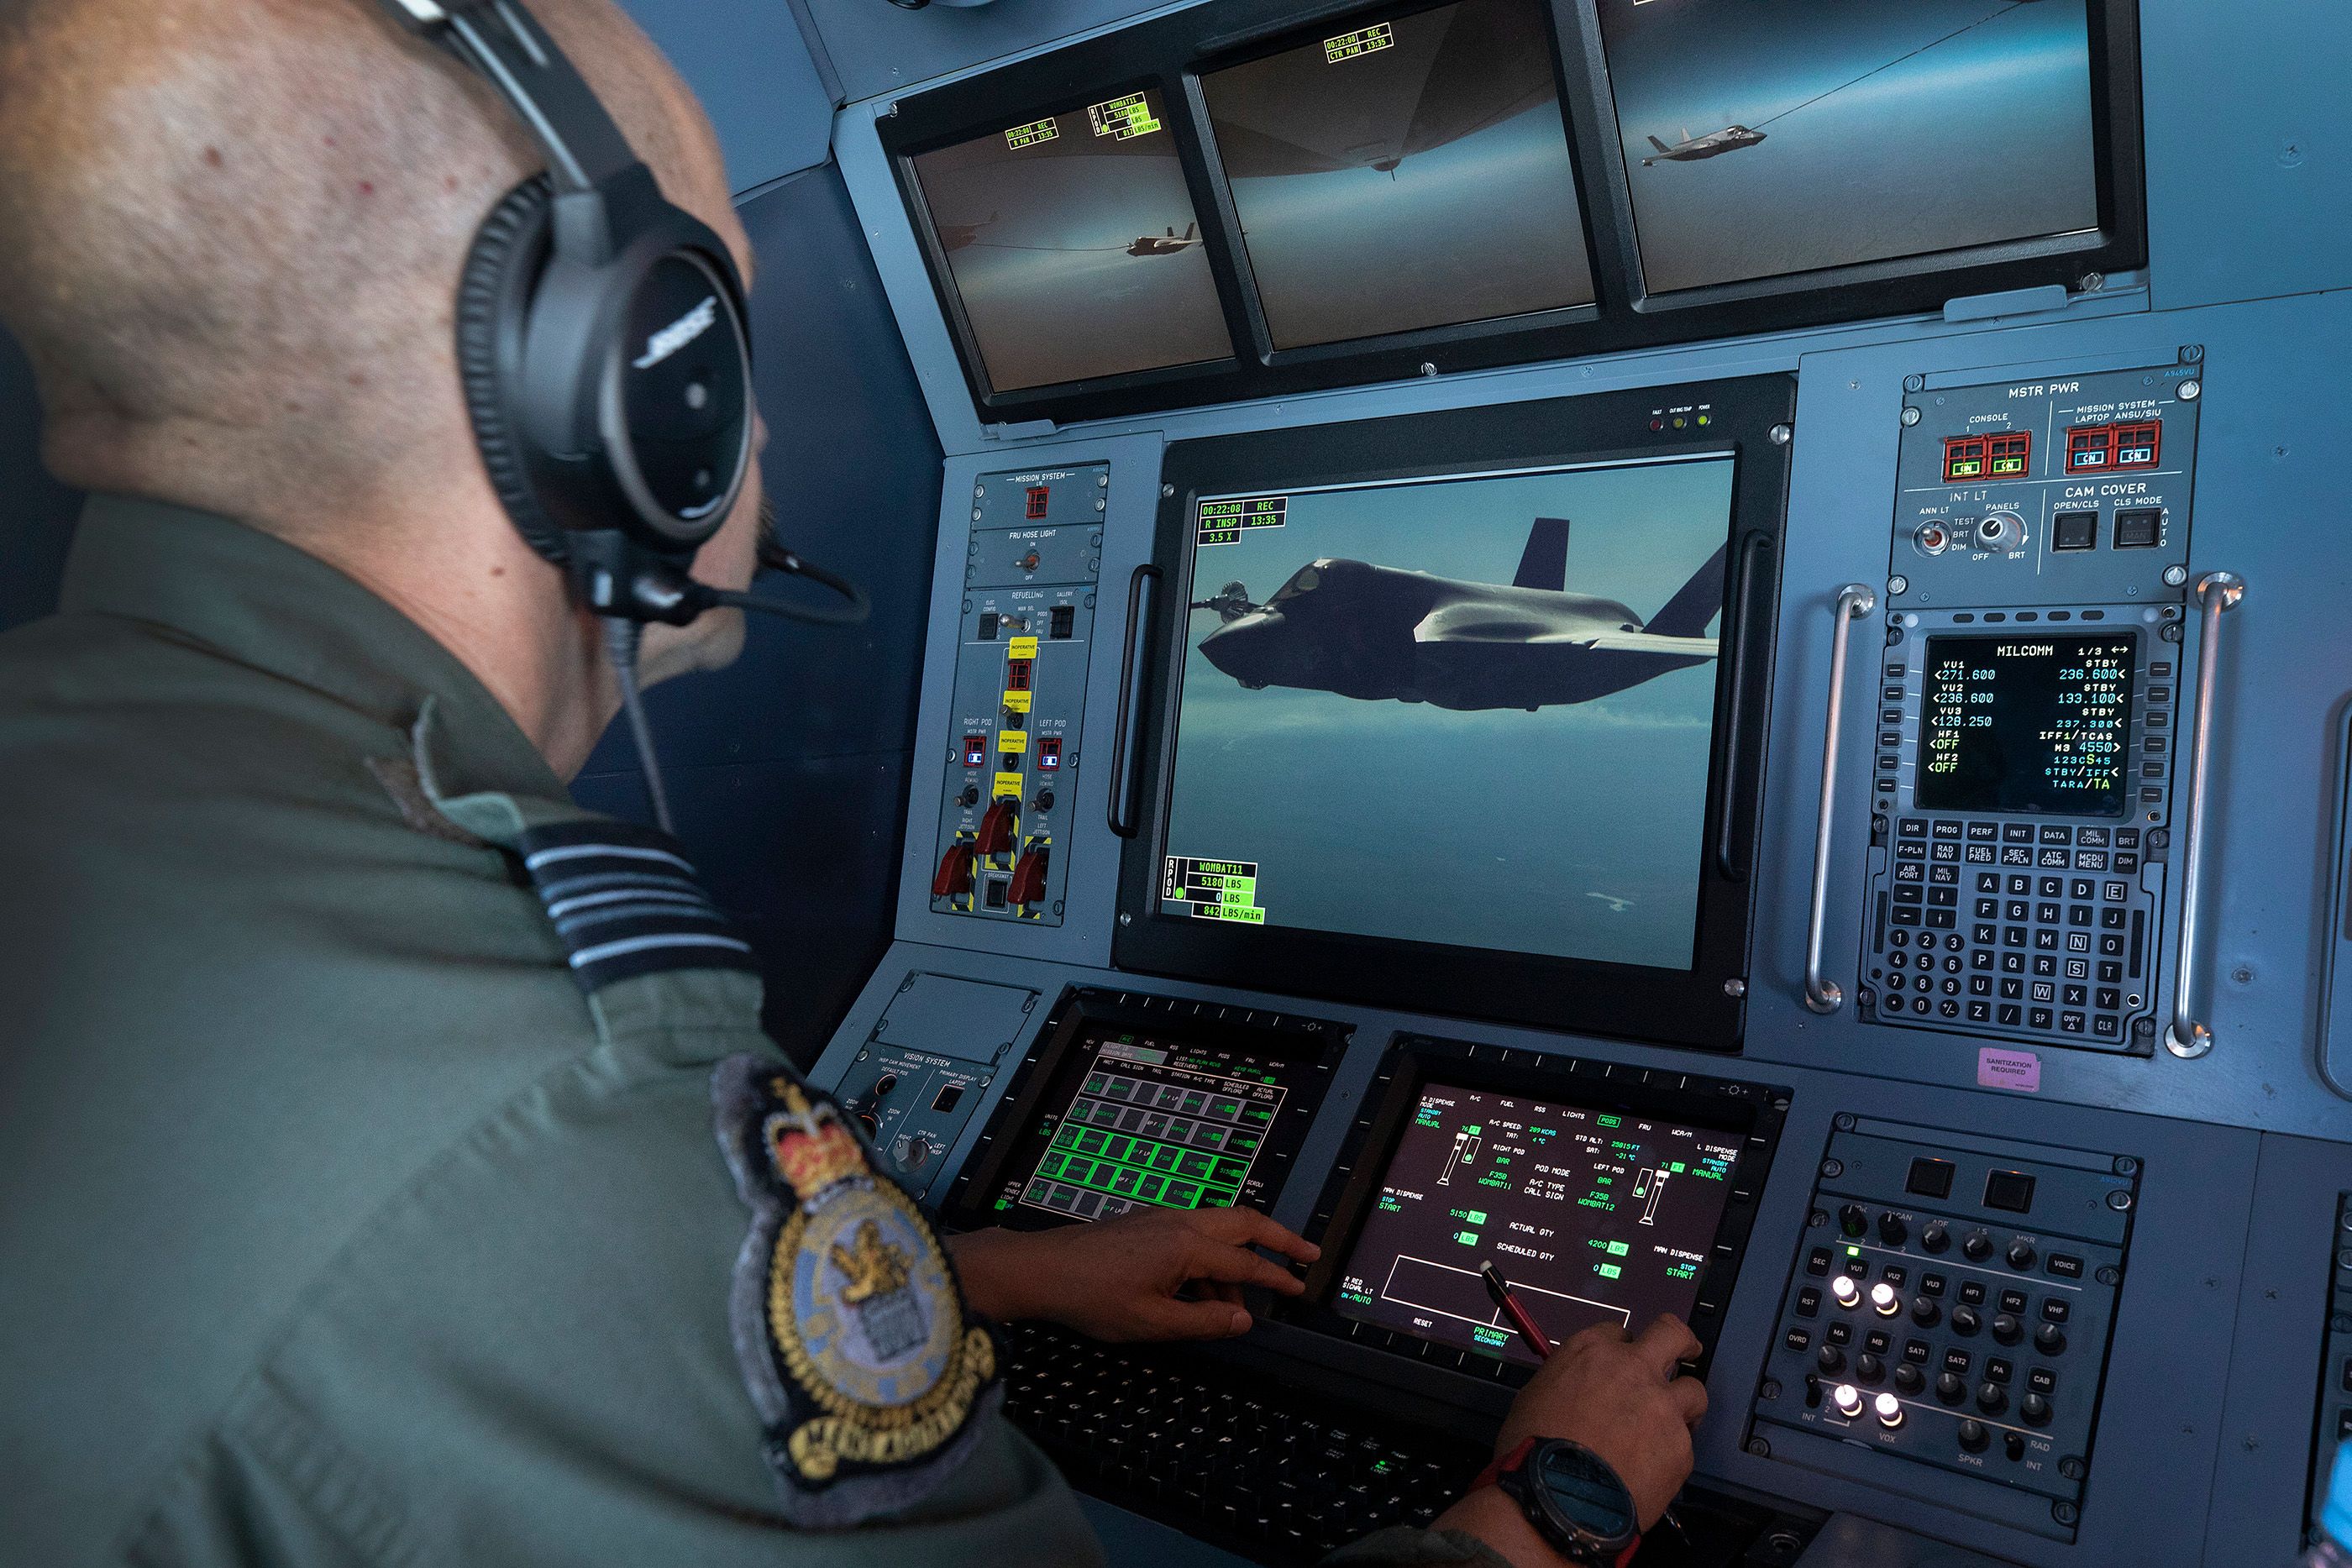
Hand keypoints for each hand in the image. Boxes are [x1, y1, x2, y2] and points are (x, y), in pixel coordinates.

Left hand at [946, 1206, 1318, 1340]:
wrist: (1041, 1269)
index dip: (1276, 1276)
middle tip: (1306, 1254)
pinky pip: (1193, 1232)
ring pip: (1217, 1226)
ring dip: (1237, 1257)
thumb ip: (1203, 1319)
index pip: (1245, 1261)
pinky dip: (1210, 1256)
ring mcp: (1161, 1218)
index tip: (1300, 1287)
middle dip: (1278, 1236)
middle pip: (1243, 1221)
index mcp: (1187, 1245)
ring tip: (1237, 1302)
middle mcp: (1180, 1221)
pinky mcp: (1145, 1224)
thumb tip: (1243, 1318)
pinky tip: (1200, 1290)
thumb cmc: (1092, 1298)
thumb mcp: (1152, 1321)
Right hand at [1434, 1314, 1704, 1559]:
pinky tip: (1653, 1470)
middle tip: (1685, 1352)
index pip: (1620, 1332)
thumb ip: (1567, 1381)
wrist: (1557, 1498)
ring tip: (1670, 1426)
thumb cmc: (1533, 1451)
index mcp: (1591, 1351)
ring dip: (1684, 1405)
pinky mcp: (1680, 1445)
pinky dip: (1672, 1454)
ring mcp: (1661, 1405)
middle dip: (1682, 1342)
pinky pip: (1685, 1443)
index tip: (1624, 1363)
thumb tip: (1576, 1390)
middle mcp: (1633, 1368)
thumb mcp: (1535, 1396)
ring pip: (1694, 1390)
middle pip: (1673, 1334)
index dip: (1623, 1349)